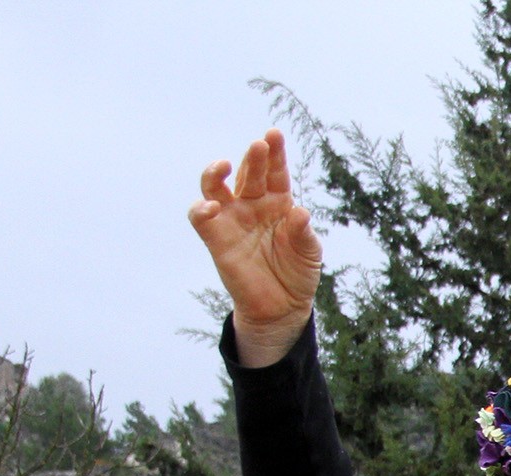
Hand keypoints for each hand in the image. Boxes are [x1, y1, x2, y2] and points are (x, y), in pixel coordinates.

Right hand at [190, 130, 322, 369]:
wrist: (282, 306)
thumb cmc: (297, 273)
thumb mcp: (308, 253)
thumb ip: (303, 233)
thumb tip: (299, 212)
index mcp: (278, 202)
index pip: (275, 172)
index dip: (274, 153)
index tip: (274, 134)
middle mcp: (252, 205)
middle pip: (249, 174)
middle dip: (254, 158)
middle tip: (259, 145)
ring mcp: (232, 219)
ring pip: (215, 187)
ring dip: (216, 173)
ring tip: (225, 165)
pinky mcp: (216, 238)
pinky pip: (201, 218)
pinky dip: (202, 208)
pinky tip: (212, 205)